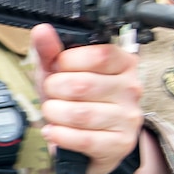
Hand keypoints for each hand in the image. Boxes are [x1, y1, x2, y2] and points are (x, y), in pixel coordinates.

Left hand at [31, 24, 142, 173]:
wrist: (89, 141)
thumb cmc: (76, 100)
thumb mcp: (59, 72)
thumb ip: (50, 51)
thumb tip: (42, 30)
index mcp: (122, 64)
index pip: (100, 55)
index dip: (67, 61)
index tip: (57, 67)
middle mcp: (131, 88)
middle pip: (83, 84)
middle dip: (54, 89)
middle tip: (53, 93)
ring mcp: (129, 117)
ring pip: (80, 113)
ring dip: (55, 113)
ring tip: (53, 112)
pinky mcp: (121, 143)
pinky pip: (83, 139)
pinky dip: (60, 135)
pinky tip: (55, 131)